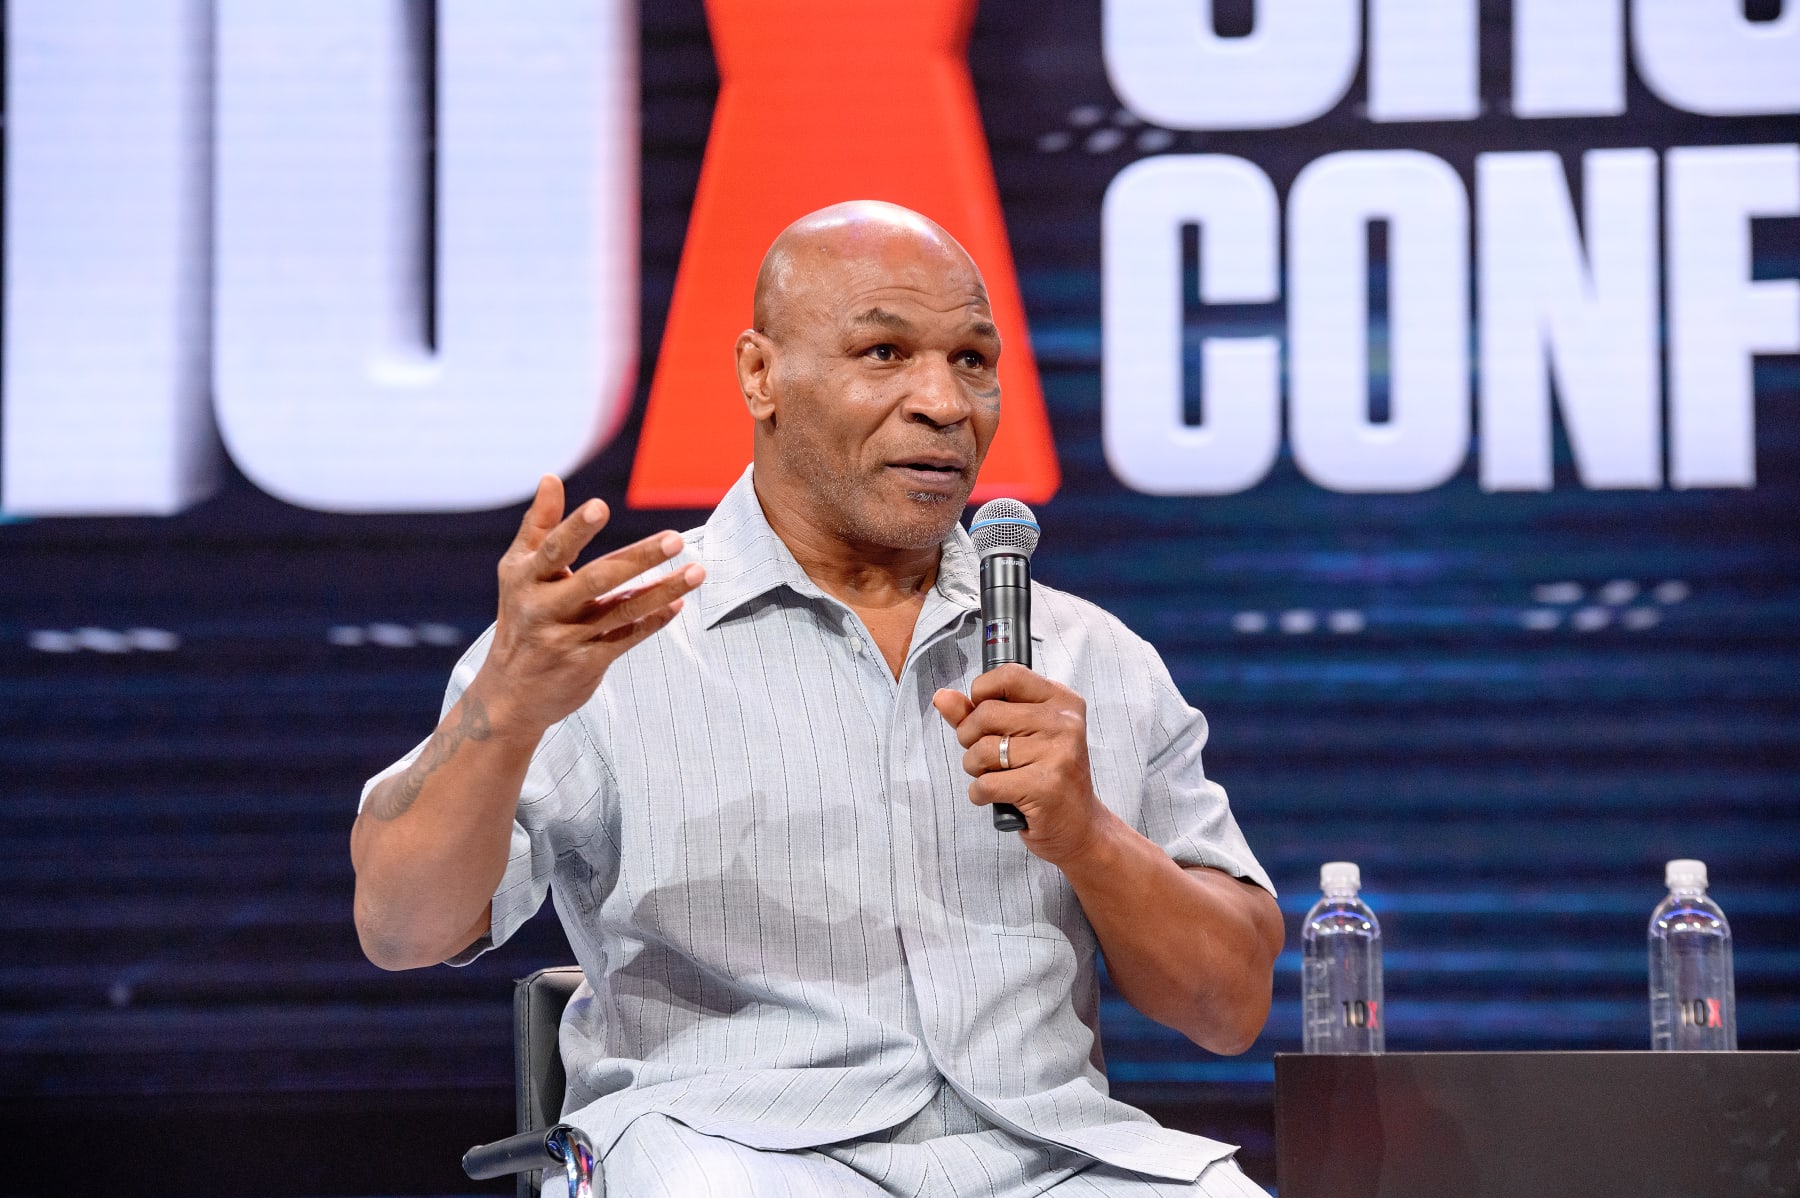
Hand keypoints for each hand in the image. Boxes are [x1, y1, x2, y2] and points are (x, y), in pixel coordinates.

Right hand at [480, 475, 703, 734]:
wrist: (510, 694)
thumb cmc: (519, 616)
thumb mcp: (518, 572)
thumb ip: (538, 525)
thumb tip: (550, 477)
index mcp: (525, 579)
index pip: (554, 550)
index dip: (576, 528)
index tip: (602, 506)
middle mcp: (543, 608)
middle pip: (596, 580)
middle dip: (638, 559)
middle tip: (675, 540)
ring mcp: (566, 638)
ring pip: (622, 610)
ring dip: (662, 590)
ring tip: (697, 571)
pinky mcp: (586, 664)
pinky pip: (626, 638)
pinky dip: (654, 620)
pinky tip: (678, 604)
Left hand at [931, 665, 1115, 864]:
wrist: (1079, 826)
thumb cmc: (1045, 777)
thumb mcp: (1018, 736)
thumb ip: (978, 713)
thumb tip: (942, 697)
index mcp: (1061, 701)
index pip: (1008, 675)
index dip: (982, 694)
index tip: (983, 715)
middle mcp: (1064, 722)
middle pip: (986, 713)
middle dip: (970, 738)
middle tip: (988, 756)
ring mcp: (1058, 754)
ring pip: (982, 750)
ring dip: (976, 769)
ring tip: (998, 777)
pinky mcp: (1046, 786)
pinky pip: (986, 784)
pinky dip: (980, 794)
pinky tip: (999, 798)